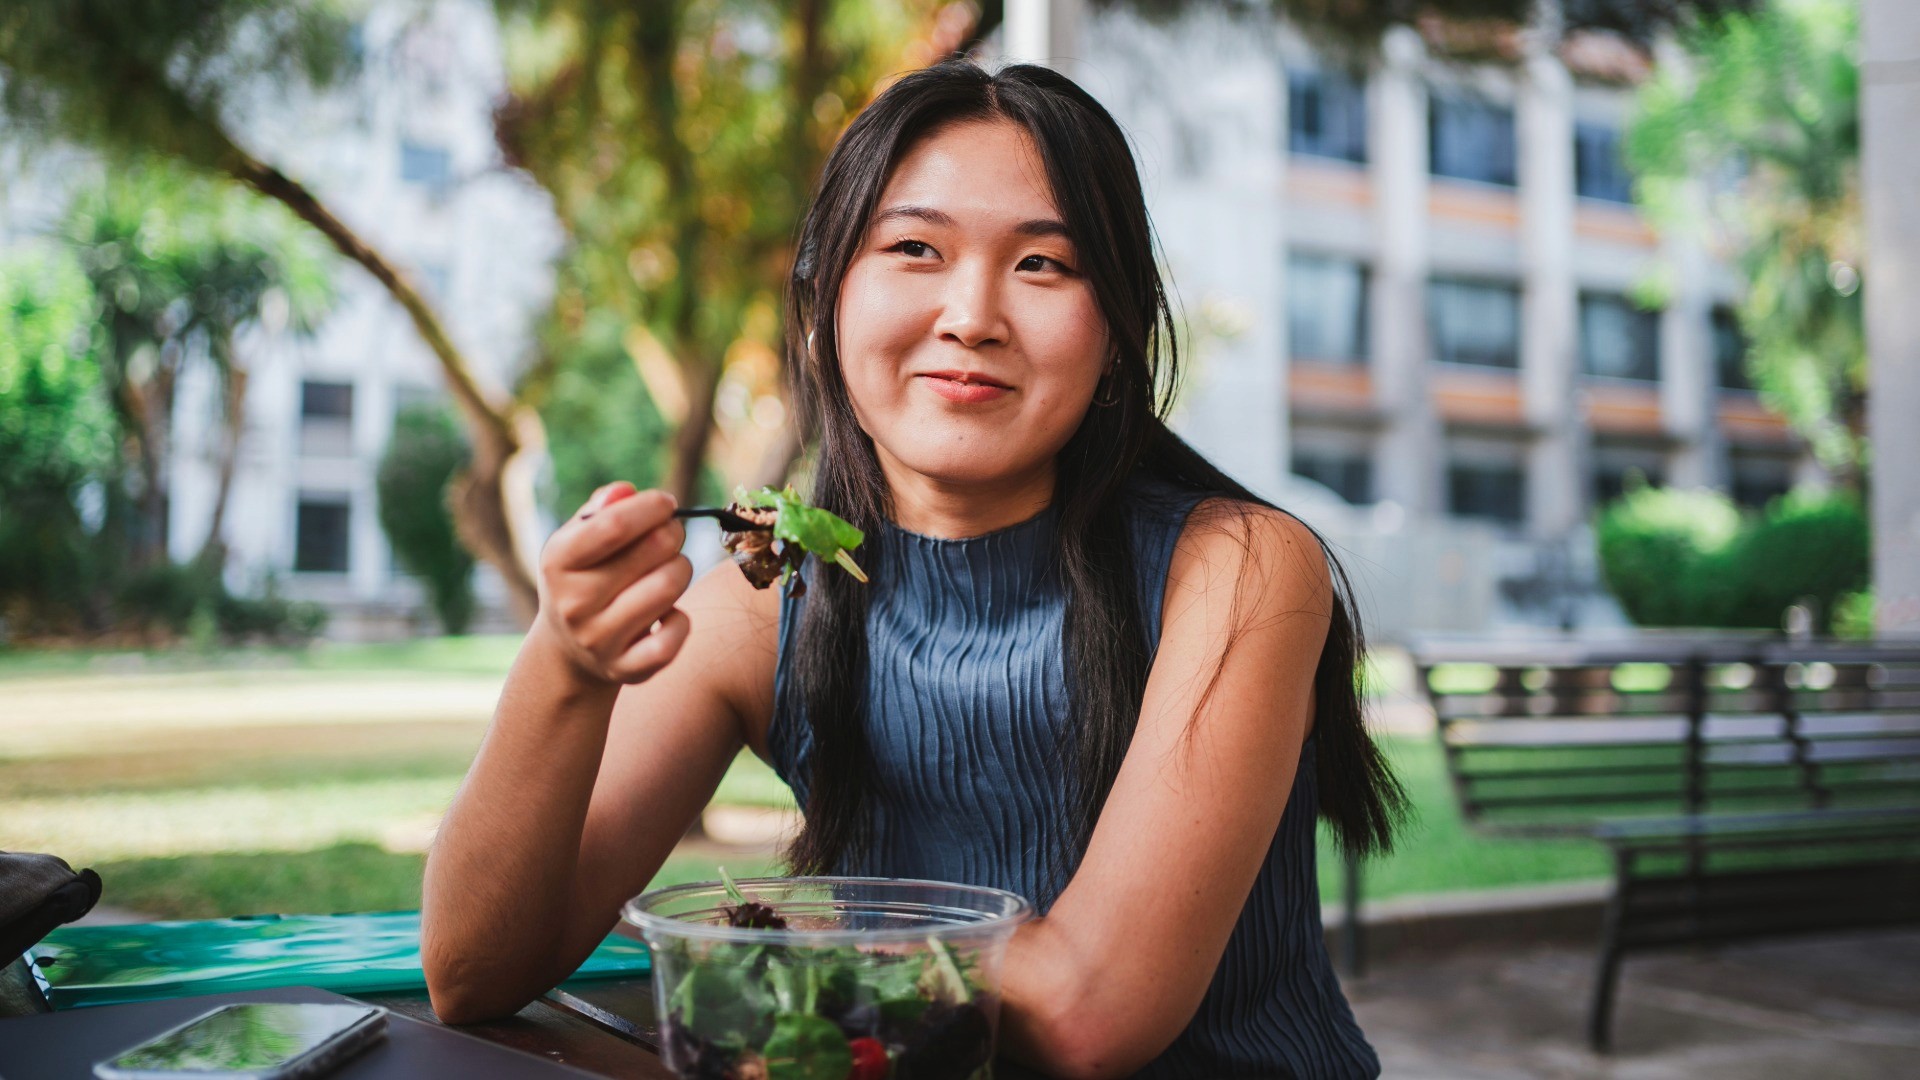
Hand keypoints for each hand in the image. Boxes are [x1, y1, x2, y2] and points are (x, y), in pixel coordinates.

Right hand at [534, 482, 693, 685]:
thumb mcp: (578, 541)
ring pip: (669, 587)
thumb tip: (624, 491)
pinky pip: (674, 637)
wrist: (568, 652)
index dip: (650, 507)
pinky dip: (681, 620)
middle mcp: (574, 603)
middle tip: (670, 534)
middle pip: (654, 550)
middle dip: (672, 533)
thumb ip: (601, 510)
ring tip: (669, 568)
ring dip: (681, 569)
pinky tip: (668, 613)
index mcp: (558, 562)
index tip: (666, 503)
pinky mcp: (625, 669)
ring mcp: (599, 640)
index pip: (613, 525)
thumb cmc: (583, 578)